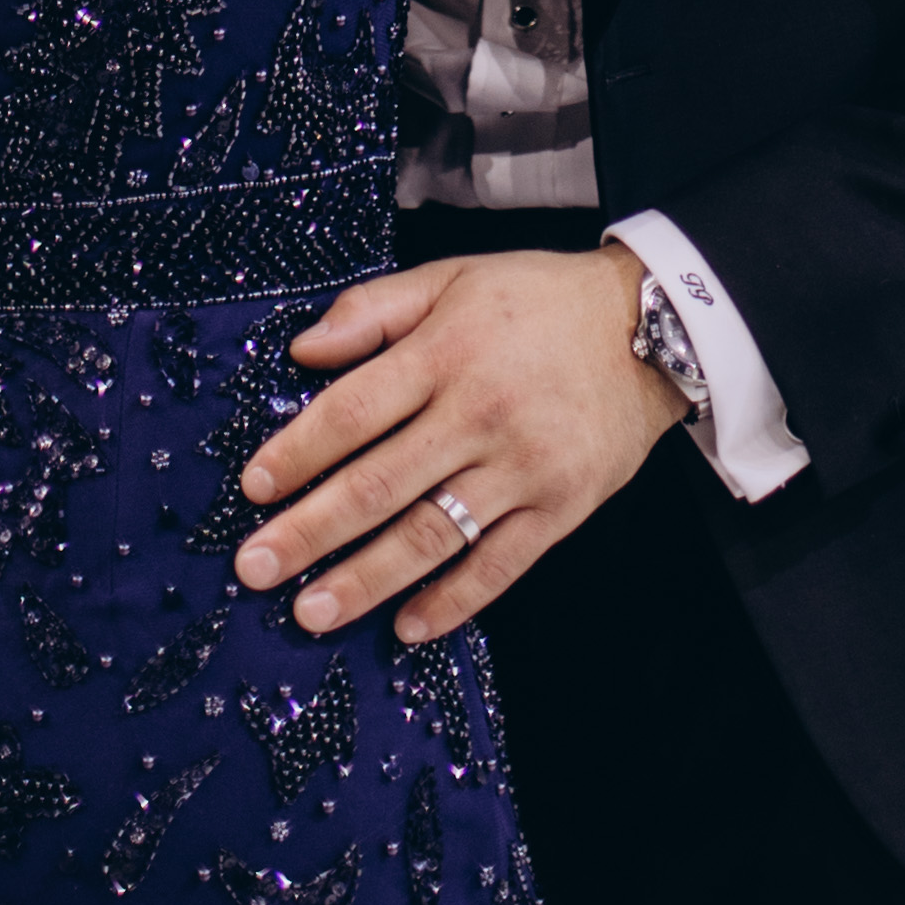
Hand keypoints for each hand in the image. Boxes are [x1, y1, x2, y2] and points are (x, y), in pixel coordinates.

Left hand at [232, 247, 686, 645]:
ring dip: (365, 579)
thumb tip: (302, 351)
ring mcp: (522, 468)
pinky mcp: (560, 508)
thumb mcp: (452, 276)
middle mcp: (479, 413)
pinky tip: (407, 627)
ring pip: (431, 534)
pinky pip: (499, 566)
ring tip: (310, 610)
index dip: (298, 451)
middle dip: (309, 531)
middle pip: (379, 483)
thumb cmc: (538, 300)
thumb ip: (374, 310)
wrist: (651, 328)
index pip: (353, 410)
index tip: (253, 487)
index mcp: (446, 352)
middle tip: (254, 569)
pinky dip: (453, 601)